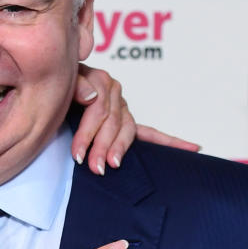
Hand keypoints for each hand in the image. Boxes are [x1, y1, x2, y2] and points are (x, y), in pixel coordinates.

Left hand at [70, 65, 199, 174]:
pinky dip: (170, 142)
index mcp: (100, 81)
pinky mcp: (127, 123)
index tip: (78, 154)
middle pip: (113, 121)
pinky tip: (193, 148)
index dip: (88, 133)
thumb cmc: (57, 92)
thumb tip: (92, 96)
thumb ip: (77, 85)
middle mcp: (114, 93)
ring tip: (113, 164)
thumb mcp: (63, 84)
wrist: (54, 91)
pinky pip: (151, 134)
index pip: (99, 109)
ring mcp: (123, 109)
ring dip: (120, 148)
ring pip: (127, 129)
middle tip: (95, 167)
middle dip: (102, 146)